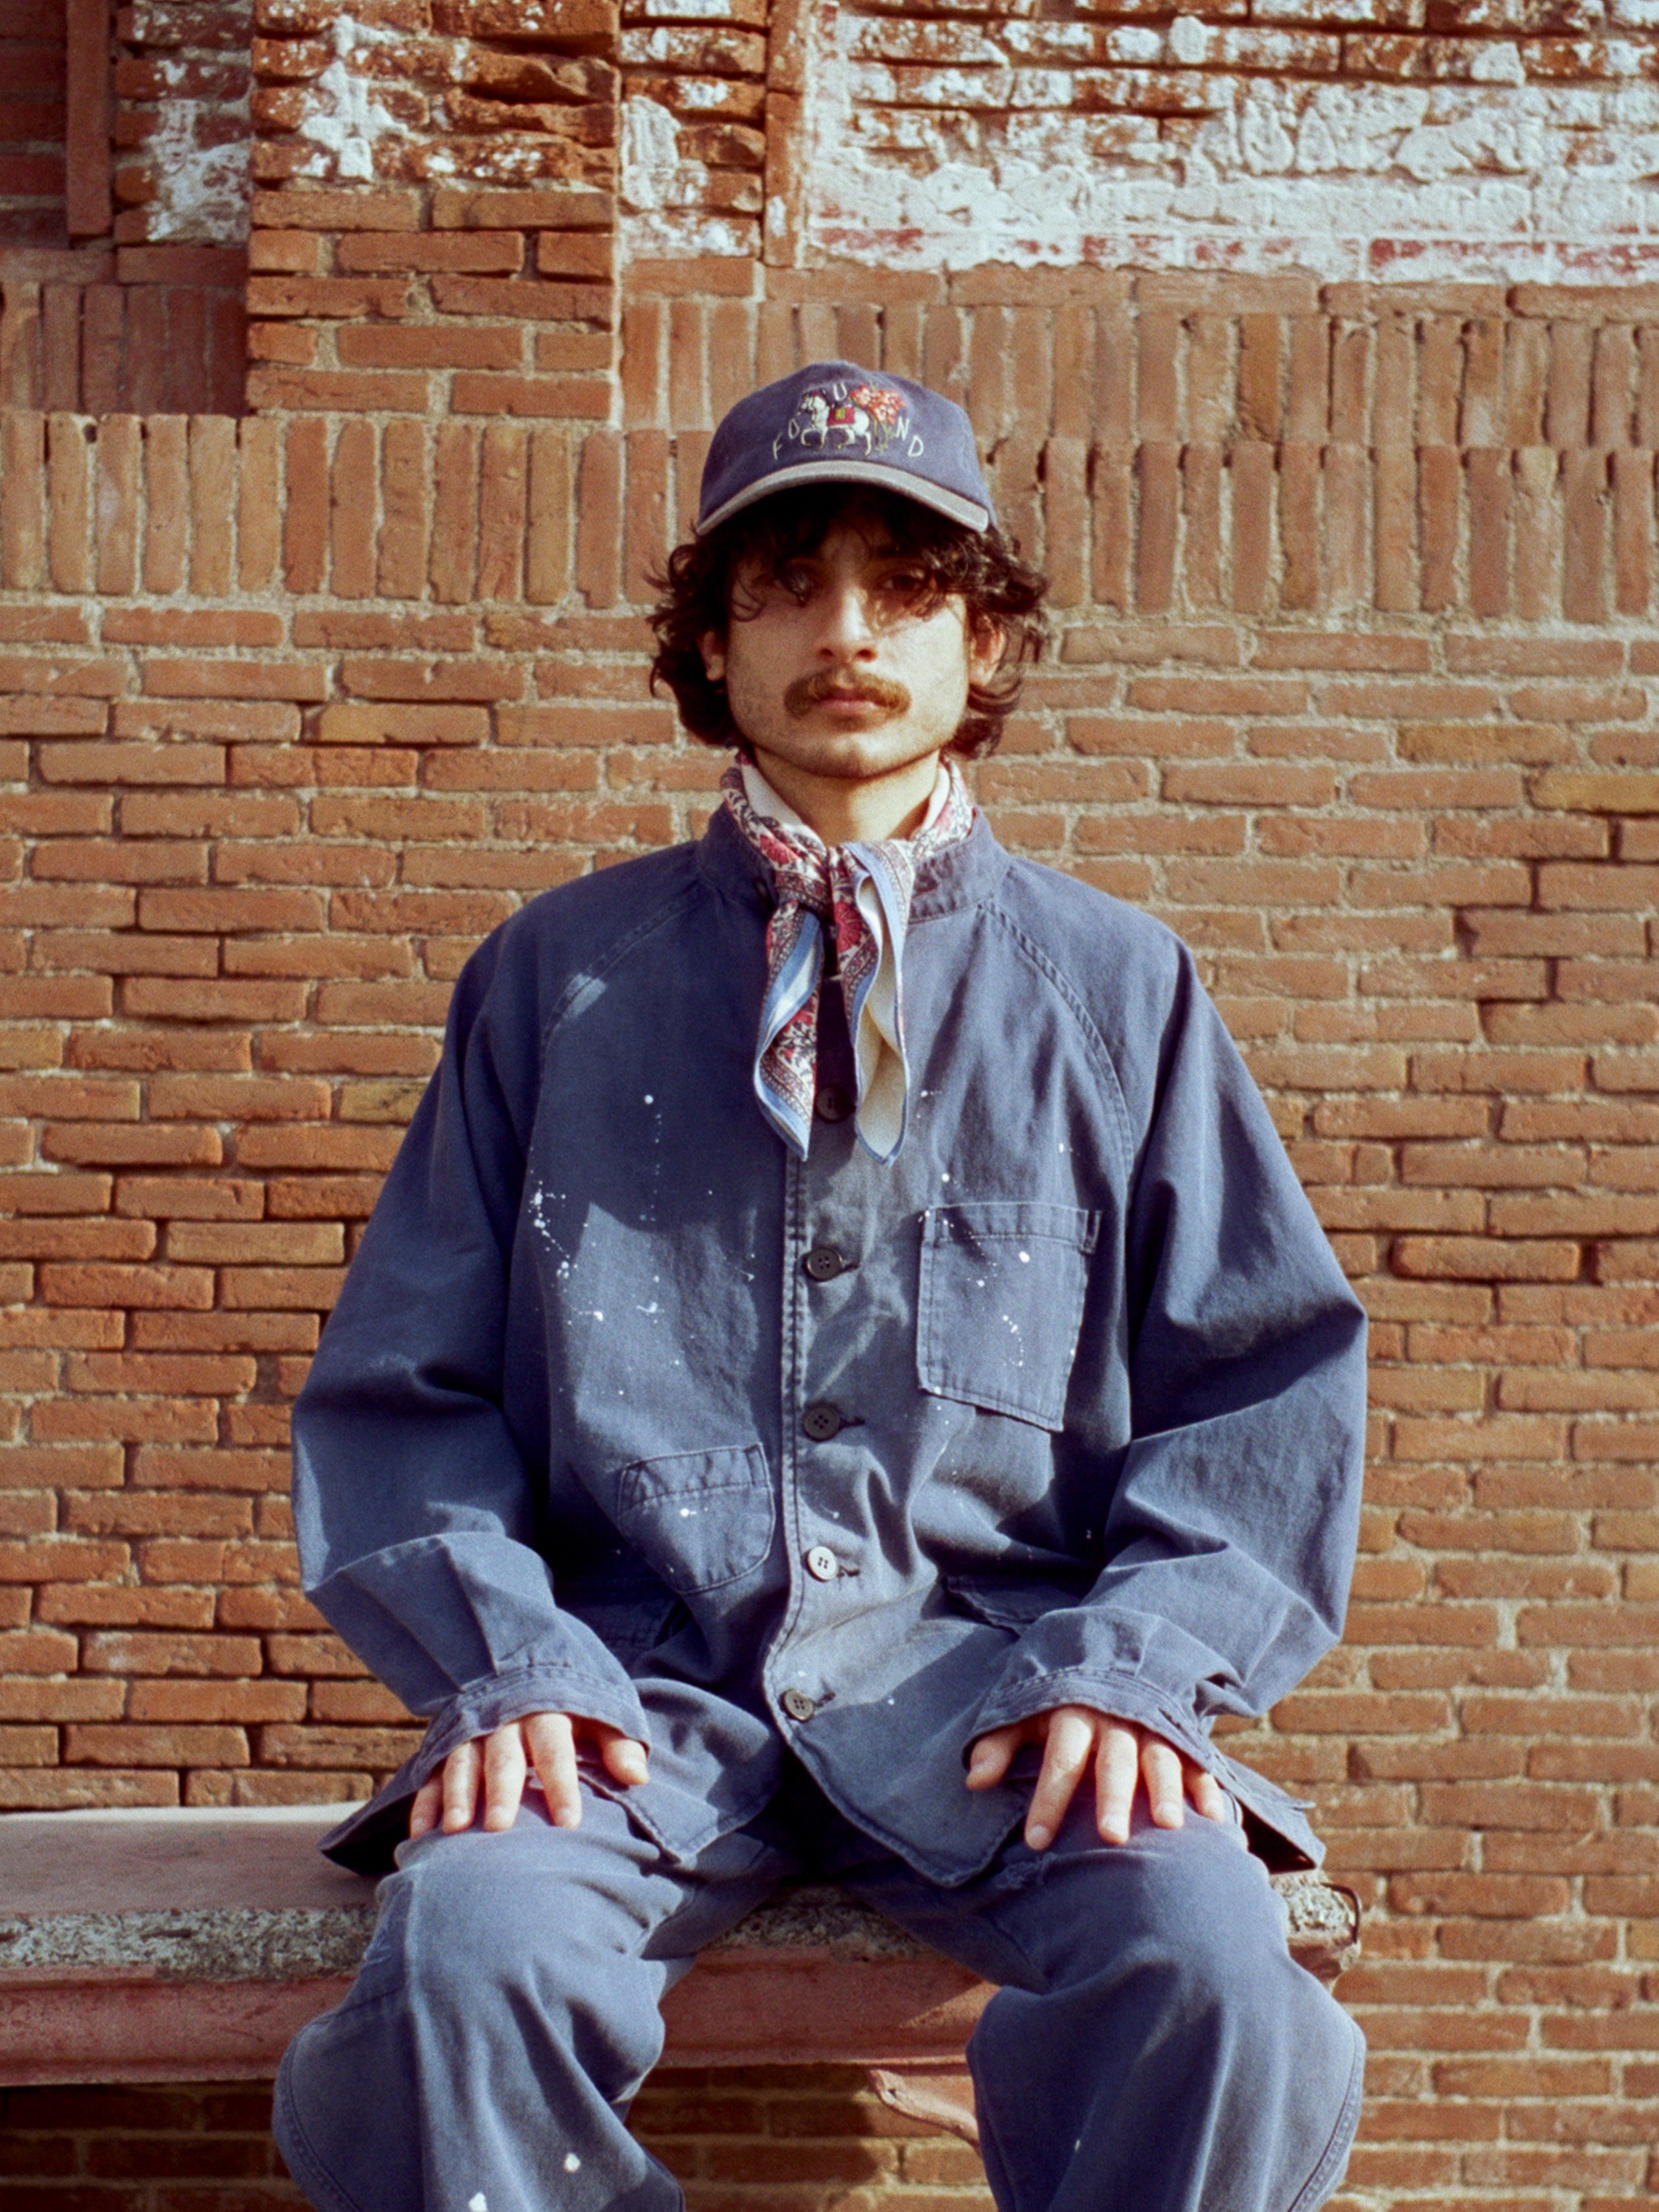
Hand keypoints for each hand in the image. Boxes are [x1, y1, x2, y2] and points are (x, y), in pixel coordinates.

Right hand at [408, 1712, 648, 1839]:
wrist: (518, 1665)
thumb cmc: (568, 1703)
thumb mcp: (598, 1714)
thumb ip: (617, 1744)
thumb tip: (639, 1777)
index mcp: (546, 1712)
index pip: (555, 1749)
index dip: (561, 1784)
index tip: (568, 1822)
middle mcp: (506, 1721)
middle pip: (504, 1757)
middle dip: (501, 1790)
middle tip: (499, 1827)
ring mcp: (472, 1732)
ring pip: (462, 1762)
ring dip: (458, 1795)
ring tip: (456, 1831)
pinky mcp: (446, 1744)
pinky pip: (433, 1772)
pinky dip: (425, 1801)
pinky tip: (420, 1834)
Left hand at [966, 1704, 1227, 1850]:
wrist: (1111, 1651)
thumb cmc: (1060, 1698)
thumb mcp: (1026, 1712)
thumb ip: (998, 1743)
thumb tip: (973, 1782)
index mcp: (1074, 1714)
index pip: (1059, 1759)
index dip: (1048, 1799)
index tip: (1036, 1841)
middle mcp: (1116, 1719)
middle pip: (1114, 1761)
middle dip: (1112, 1797)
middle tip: (1111, 1838)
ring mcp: (1152, 1724)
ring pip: (1160, 1757)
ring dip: (1166, 1789)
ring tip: (1168, 1826)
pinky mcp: (1180, 1732)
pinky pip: (1198, 1759)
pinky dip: (1206, 1786)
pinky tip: (1213, 1818)